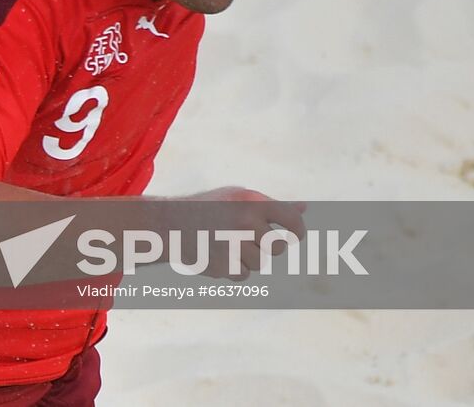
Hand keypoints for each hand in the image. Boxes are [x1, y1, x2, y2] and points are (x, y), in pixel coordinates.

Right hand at [150, 186, 305, 280]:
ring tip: (227, 244)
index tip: (294, 236)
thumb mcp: (237, 198)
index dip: (298, 231)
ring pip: (260, 262)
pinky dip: (234, 269)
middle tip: (248, 238)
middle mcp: (244, 222)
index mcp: (251, 202)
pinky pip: (243, 274)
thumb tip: (305, 208)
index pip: (292, 220)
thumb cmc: (208, 208)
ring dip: (248, 257)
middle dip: (267, 246)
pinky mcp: (223, 265)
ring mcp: (233, 245)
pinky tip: (218, 255)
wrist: (168, 223)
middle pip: (277, 247)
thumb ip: (270, 206)